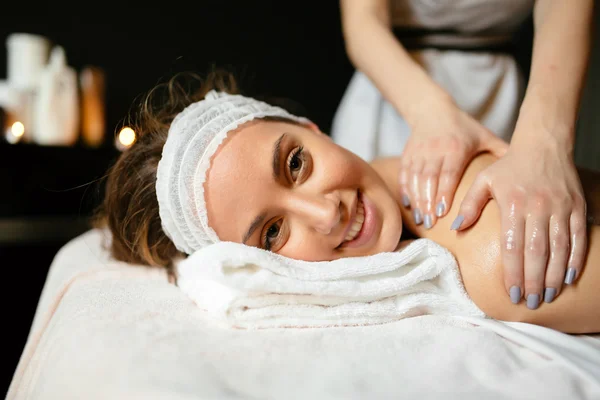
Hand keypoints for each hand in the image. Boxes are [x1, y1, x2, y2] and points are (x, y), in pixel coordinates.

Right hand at [399, 102, 507, 228]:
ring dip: (417, 200)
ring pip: (416, 179)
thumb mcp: (483, 136)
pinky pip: (405, 174)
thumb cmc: (462, 127)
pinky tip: (409, 206)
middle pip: (430, 179)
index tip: (443, 212)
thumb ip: (500, 152)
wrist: (431, 109)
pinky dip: (406, 191)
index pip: (448, 173)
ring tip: (420, 219)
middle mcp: (435, 150)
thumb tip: (524, 173)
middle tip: (430, 224)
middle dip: (429, 203)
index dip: (444, 193)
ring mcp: (419, 152)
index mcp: (455, 147)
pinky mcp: (408, 154)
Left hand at [453, 139, 586, 308]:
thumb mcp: (483, 181)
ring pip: (560, 248)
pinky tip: (569, 278)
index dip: (512, 272)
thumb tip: (456, 229)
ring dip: (554, 275)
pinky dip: (575, 259)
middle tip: (531, 303)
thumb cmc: (509, 166)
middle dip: (534, 281)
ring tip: (548, 296)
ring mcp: (560, 208)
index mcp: (512, 204)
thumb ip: (469, 205)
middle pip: (536, 251)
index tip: (511, 293)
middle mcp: (538, 208)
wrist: (544, 145)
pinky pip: (578, 237)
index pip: (512, 245)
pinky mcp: (576, 207)